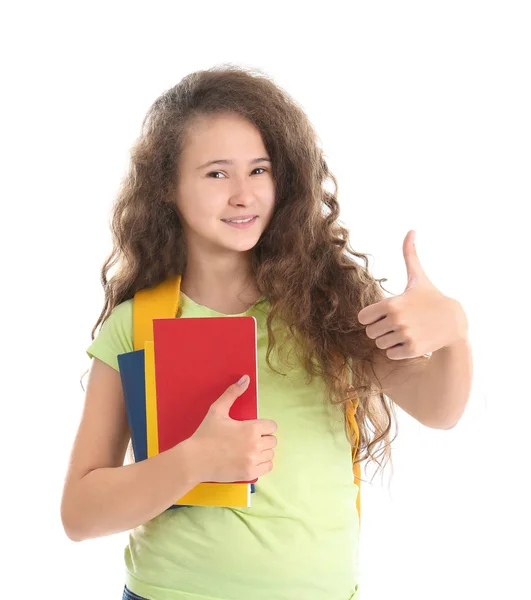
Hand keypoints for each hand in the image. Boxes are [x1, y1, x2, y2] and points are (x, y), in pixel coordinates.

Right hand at [189, 375, 277, 482]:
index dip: (264, 426)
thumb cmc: (205, 434)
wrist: (194, 460)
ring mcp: (253, 461)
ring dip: (263, 452)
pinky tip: (250, 460)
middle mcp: (256, 445)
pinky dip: (262, 464)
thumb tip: (246, 378)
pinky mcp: (250, 474)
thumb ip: (232, 393)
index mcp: (251, 428)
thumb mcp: (217, 410)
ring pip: (271, 455)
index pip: (272, 426)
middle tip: (249, 439)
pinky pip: (267, 468)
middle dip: (263, 439)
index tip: (253, 428)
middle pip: (273, 441)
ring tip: (249, 450)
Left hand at [358, 230, 468, 359]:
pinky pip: (390, 354)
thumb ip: (409, 254)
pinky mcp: (411, 350)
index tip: (386, 314)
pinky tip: (411, 340)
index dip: (372, 317)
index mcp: (391, 303)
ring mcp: (404, 336)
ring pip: (379, 344)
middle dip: (381, 329)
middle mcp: (396, 320)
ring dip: (389, 340)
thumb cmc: (431, 298)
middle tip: (398, 323)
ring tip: (406, 331)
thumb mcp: (418, 277)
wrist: (454, 322)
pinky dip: (398, 351)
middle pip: (370, 333)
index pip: (363, 318)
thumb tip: (411, 230)